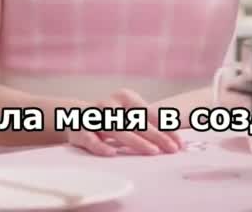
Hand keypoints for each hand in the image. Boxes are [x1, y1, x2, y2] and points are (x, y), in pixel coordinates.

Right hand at [64, 89, 181, 156]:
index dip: (166, 128)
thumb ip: (148, 125)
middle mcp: (111, 104)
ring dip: (135, 141)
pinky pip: (91, 139)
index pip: (150, 114)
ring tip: (151, 151)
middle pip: (137, 122)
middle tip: (172, 149)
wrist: (71, 116)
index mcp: (126, 97)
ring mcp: (94, 117)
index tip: (180, 143)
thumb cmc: (110, 119)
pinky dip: (100, 146)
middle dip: (157, 136)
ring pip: (117, 130)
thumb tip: (177, 140)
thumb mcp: (128, 116)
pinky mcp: (79, 130)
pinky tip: (112, 153)